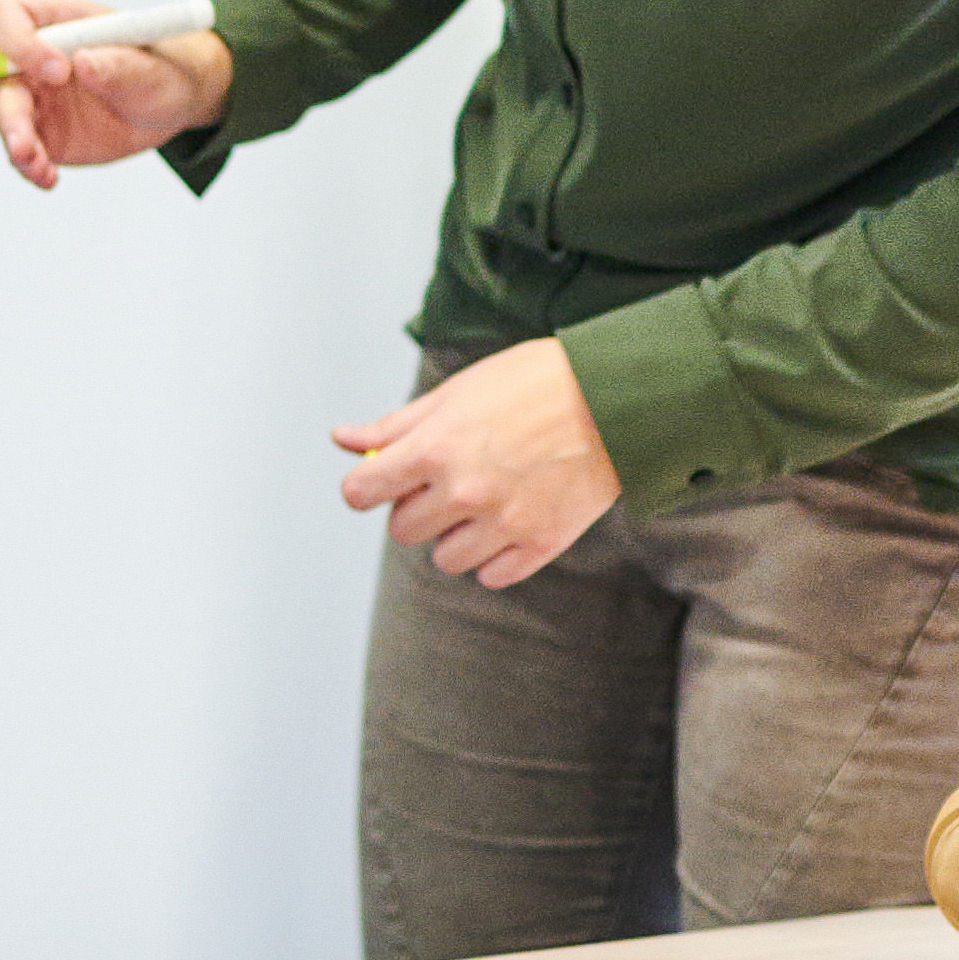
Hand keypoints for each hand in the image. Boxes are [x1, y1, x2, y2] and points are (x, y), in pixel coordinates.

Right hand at [0, 0, 233, 190]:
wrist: (172, 101)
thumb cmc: (161, 68)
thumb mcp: (151, 66)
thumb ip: (119, 64)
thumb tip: (84, 62)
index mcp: (58, 21)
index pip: (6, 15)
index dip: (18, 42)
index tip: (59, 71)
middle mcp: (35, 56)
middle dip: (9, 109)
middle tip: (28, 142)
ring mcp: (37, 96)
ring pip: (7, 116)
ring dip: (17, 144)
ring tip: (41, 168)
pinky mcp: (45, 132)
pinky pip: (25, 150)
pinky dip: (31, 166)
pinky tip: (49, 178)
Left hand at [331, 340, 621, 585]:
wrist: (615, 397)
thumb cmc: (533, 384)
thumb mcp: (457, 391)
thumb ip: (396, 424)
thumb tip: (342, 440)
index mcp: (435, 448)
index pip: (362, 492)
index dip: (364, 488)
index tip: (376, 484)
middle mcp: (464, 490)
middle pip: (403, 530)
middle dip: (414, 509)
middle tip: (444, 482)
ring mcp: (504, 522)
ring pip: (445, 559)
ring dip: (453, 536)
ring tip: (482, 502)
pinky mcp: (541, 544)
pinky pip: (491, 576)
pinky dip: (493, 557)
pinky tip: (508, 523)